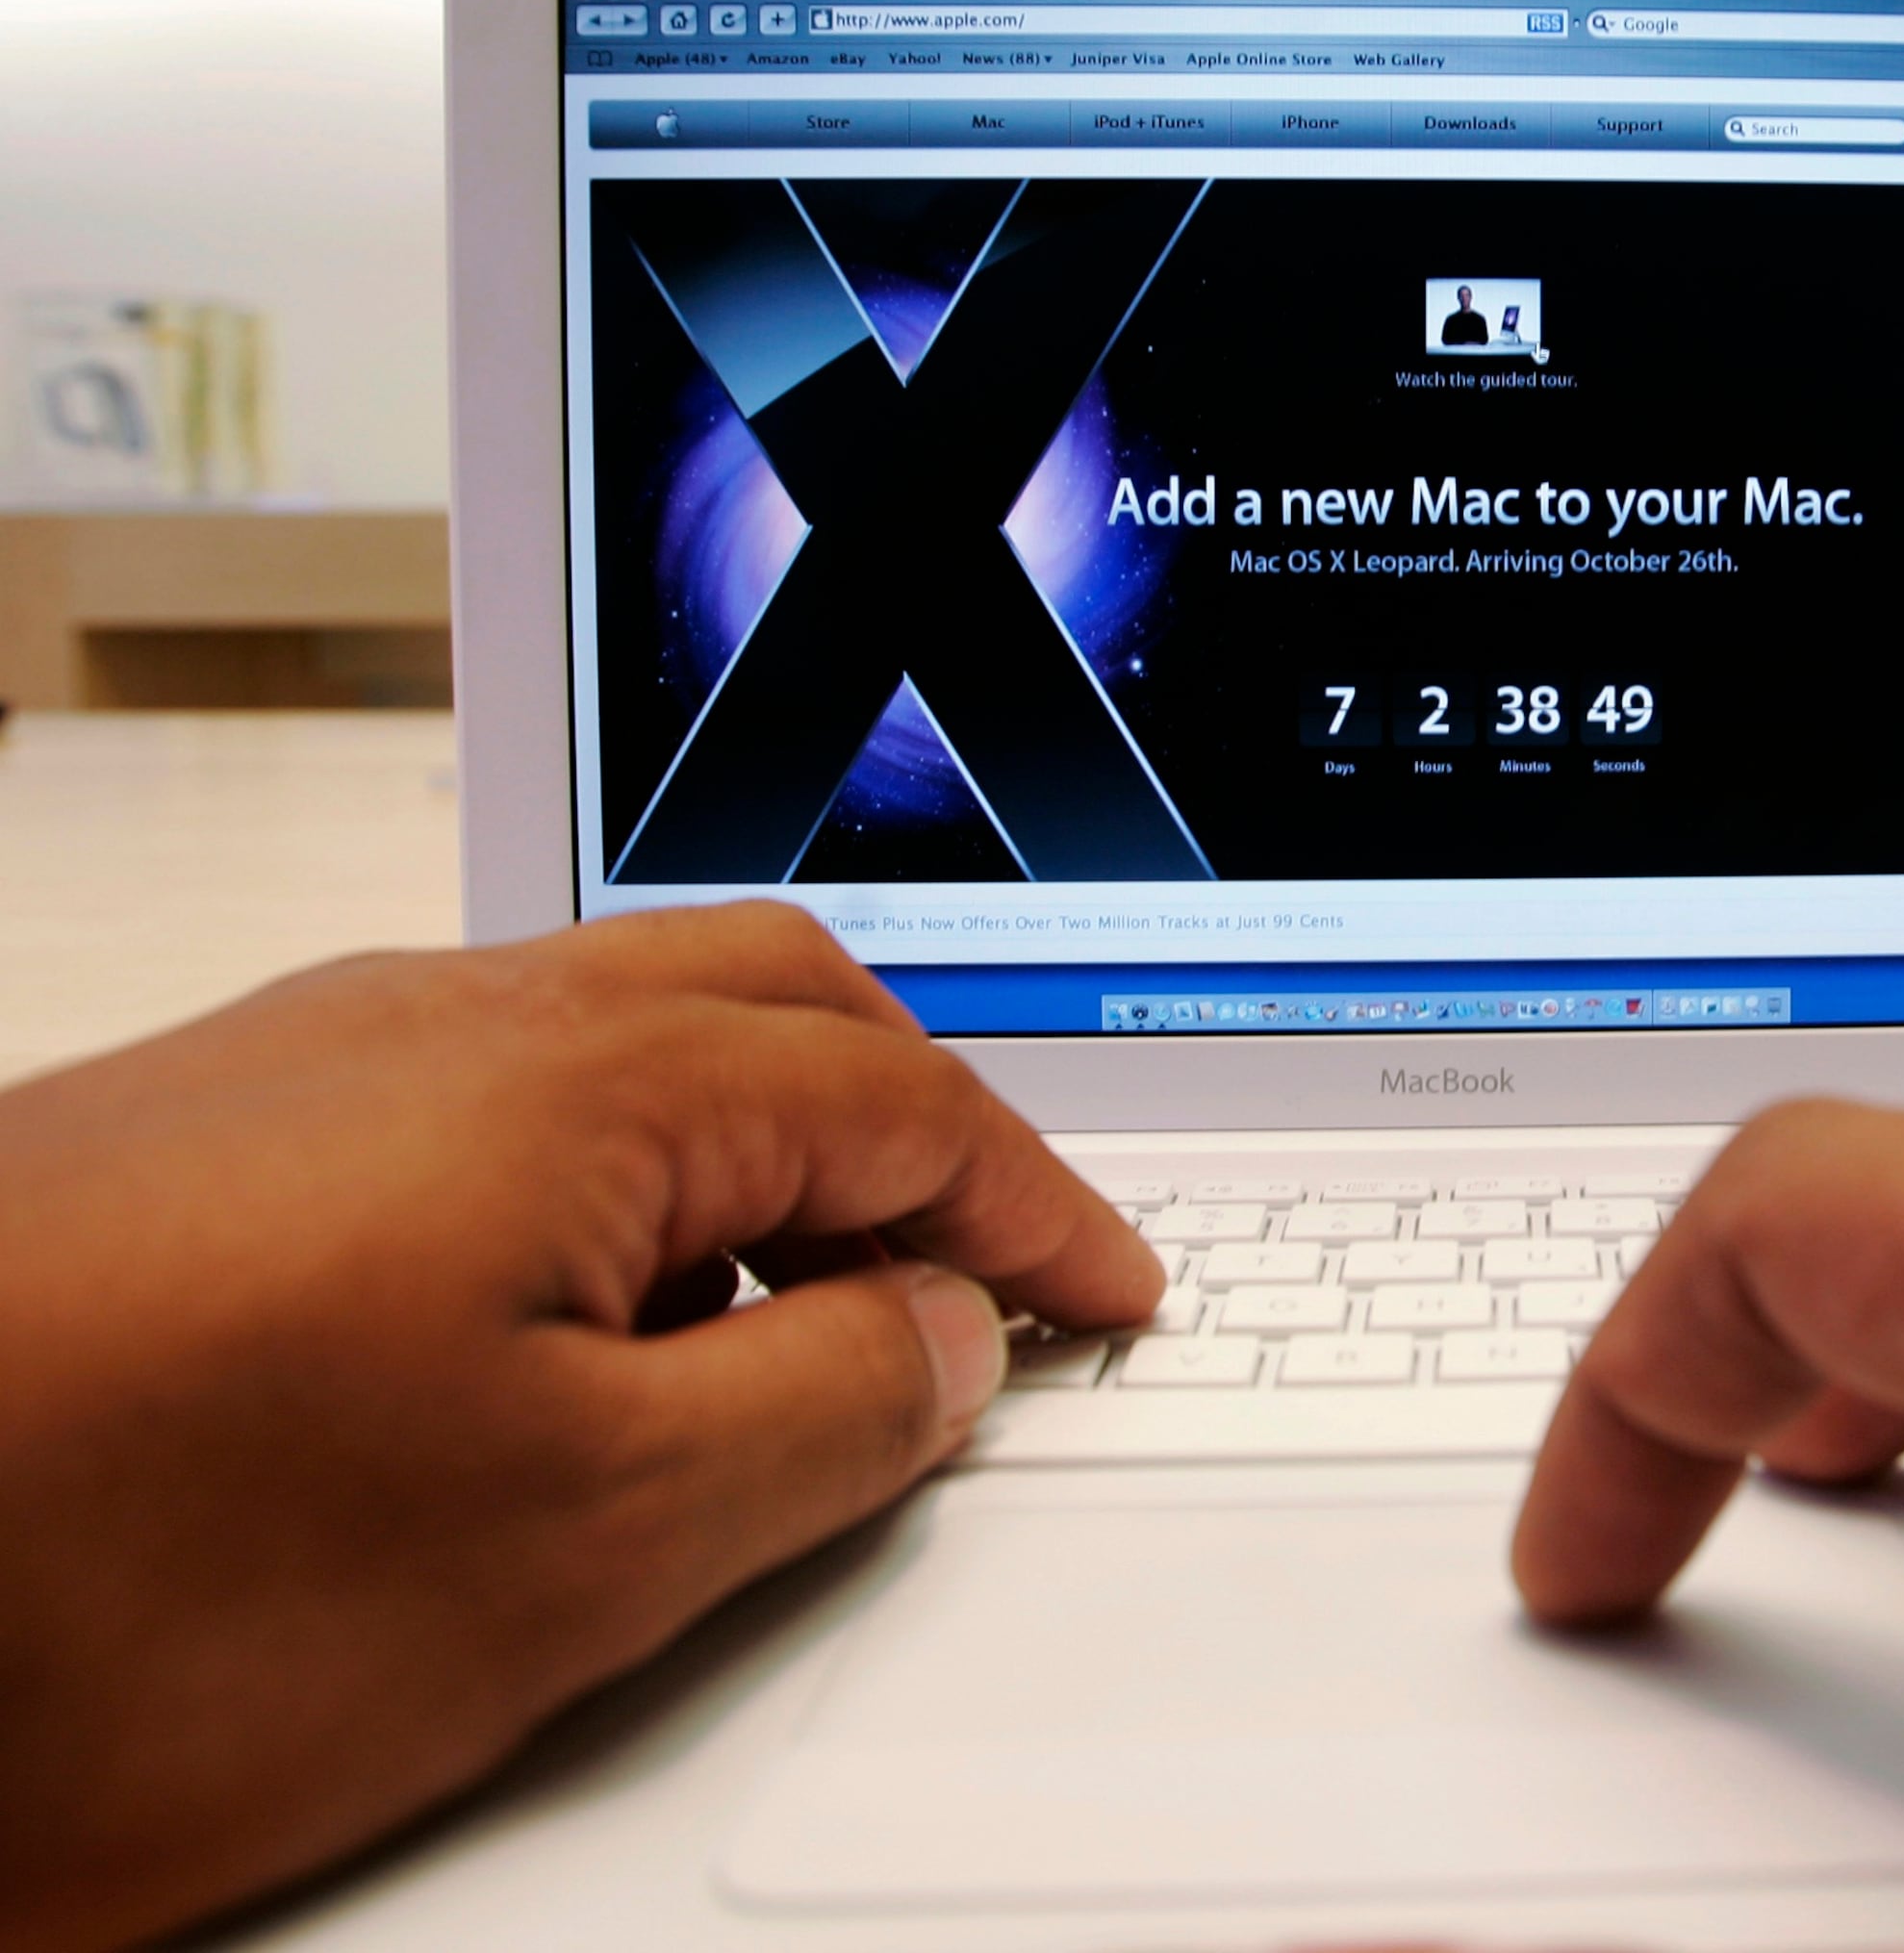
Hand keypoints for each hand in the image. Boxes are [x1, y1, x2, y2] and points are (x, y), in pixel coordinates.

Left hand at [0, 905, 1160, 1952]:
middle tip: (987, 1272)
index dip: (1035, 1215)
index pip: (898, 1099)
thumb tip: (939, 1340)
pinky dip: (616, 1179)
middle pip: (770, 998)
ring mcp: (302, 1063)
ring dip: (758, 1143)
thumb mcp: (580, 1548)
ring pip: (622, 1036)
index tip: (1104, 1303)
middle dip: (914, 1119)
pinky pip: (487, 1098)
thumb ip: (824, 1425)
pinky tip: (573, 1332)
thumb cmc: (124, 1580)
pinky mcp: (199, 1136)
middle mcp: (437, 1025)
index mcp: (571, 1089)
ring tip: (793, 1328)